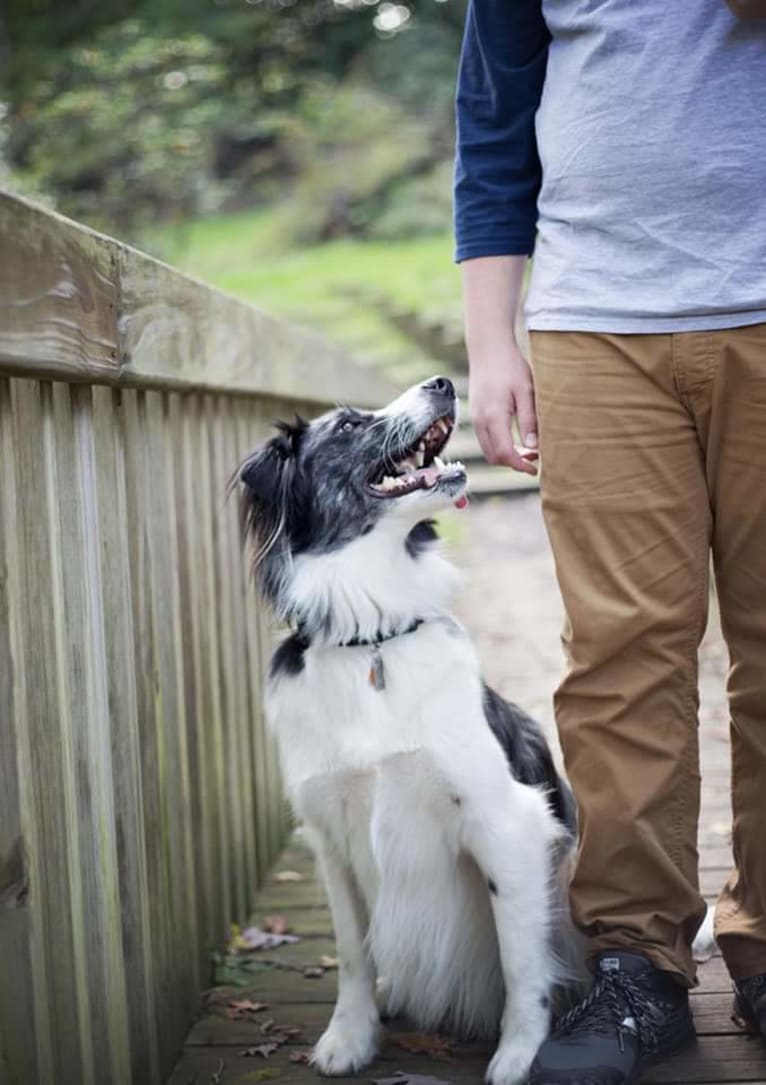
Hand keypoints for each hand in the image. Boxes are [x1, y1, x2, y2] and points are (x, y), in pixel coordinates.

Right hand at [469, 343, 539, 475]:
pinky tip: (513, 438)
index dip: (520, 465)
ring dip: (505, 456)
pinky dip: (498, 446)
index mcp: (494, 416)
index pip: (505, 453)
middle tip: (535, 459)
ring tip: (527, 449)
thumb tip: (533, 448)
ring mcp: (475, 418)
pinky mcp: (475, 414)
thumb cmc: (510, 366)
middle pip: (494, 457)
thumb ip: (529, 421)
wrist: (487, 348)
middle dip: (513, 463)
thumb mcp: (526, 392)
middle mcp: (480, 421)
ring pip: (488, 450)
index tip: (535, 469)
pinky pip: (484, 440)